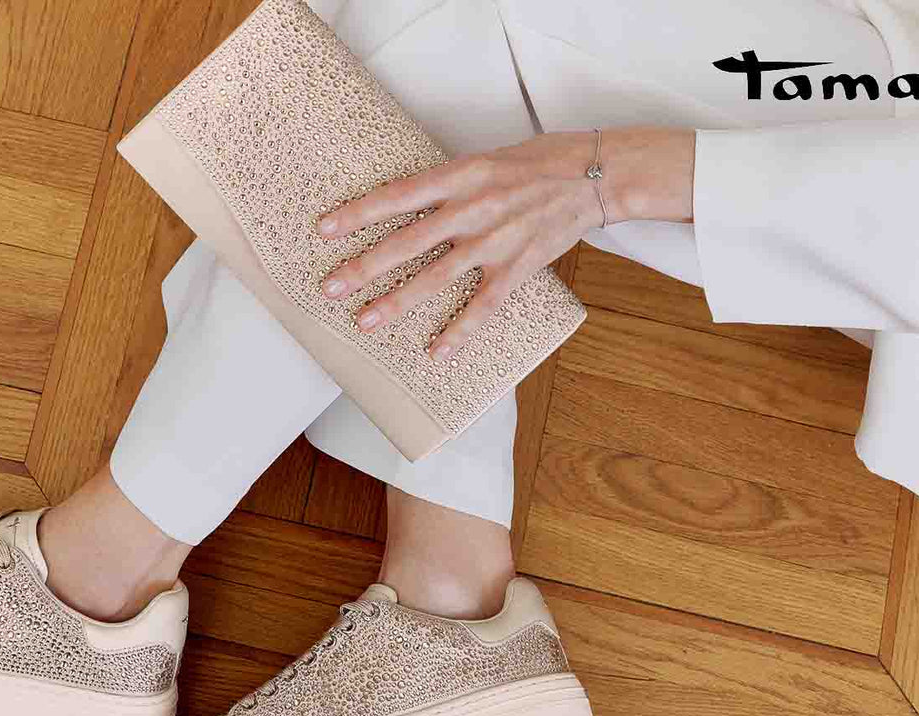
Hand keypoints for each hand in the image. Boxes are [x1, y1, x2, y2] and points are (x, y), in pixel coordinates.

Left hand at [316, 128, 694, 359]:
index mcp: (459, 174)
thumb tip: (405, 203)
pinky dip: (460, 331)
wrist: (595, 174)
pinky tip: (437, 352)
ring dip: (397, 302)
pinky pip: (484, 305)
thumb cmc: (537, 162)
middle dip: (363, 267)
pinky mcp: (519, 265)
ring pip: (436, 277)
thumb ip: (446, 184)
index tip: (324, 229)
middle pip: (406, 242)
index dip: (358, 213)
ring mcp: (495, 239)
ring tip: (365, 321)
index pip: (397, 195)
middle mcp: (472, 207)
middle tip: (329, 288)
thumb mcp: (483, 160)